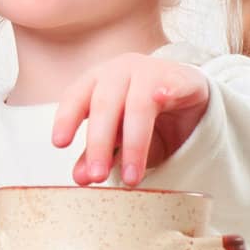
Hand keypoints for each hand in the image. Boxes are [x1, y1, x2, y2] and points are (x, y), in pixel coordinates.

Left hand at [51, 54, 210, 185]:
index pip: (76, 97)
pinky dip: (167, 90)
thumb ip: (99, 153)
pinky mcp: (182, 77)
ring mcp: (151, 71)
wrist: (189, 96)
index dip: (66, 119)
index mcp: (97, 81)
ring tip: (131, 177)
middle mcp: (120, 71)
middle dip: (99, 143)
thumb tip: (79, 178)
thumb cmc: (145, 115)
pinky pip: (174, 83)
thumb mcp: (119, 138)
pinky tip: (162, 98)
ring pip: (137, 105)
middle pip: (104, 105)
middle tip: (97, 176)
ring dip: (133, 144)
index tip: (59, 143)